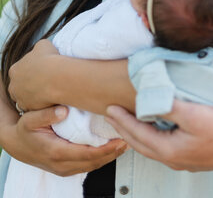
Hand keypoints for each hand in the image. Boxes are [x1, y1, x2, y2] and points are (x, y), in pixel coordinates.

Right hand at [4, 106, 127, 175]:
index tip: (121, 139)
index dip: (106, 149)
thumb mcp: (30, 119)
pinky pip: (87, 165)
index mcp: (56, 152)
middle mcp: (62, 164)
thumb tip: (64, 110)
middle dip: (113, 152)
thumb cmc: (25, 130)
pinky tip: (111, 147)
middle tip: (130, 138)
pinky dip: (101, 158)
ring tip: (125, 141)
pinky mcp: (66, 168)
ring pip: (92, 166)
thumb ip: (46, 114)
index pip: (87, 154)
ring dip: (110, 156)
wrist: (15, 145)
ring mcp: (64, 169)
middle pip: (94, 162)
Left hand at [8, 39, 58, 110]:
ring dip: (35, 93)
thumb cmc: (49, 59)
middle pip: (21, 85)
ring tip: (49, 88)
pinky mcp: (29, 109)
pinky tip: (51, 96)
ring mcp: (20, 99)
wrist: (57, 78)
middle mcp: (13, 85)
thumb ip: (38, 49)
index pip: (20, 70)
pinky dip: (41, 103)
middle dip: (31, 82)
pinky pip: (34, 106)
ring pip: (26, 96)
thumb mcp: (43, 45)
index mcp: (14, 69)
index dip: (32, 69)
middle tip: (45, 79)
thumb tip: (40, 50)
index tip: (42, 69)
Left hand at [105, 100, 212, 170]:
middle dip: (125, 130)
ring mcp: (185, 160)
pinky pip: (165, 146)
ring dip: (139, 134)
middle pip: (142, 144)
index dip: (122, 121)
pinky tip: (158, 127)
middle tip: (112, 116)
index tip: (109, 109)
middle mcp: (174, 159)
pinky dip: (154, 136)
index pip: (138, 134)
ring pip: (153, 147)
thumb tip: (148, 100)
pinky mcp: (195, 156)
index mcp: (170, 150)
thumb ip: (168, 107)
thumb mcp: (193, 114)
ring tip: (130, 122)